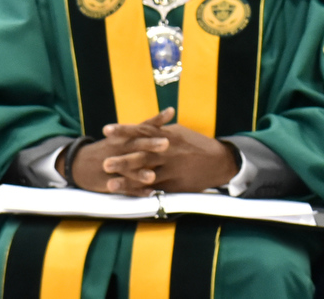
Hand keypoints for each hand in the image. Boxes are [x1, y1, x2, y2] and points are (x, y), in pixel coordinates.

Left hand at [72, 108, 239, 194]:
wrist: (219, 161)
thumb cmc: (196, 144)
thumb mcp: (179, 133)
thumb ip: (160, 130)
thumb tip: (142, 128)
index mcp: (169, 135)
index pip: (143, 131)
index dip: (124, 131)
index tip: (106, 130)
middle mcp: (169, 151)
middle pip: (142, 155)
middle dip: (123, 159)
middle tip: (104, 163)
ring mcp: (172, 169)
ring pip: (146, 175)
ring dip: (127, 181)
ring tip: (110, 185)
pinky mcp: (175, 185)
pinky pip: (156, 189)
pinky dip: (142, 193)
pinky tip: (129, 196)